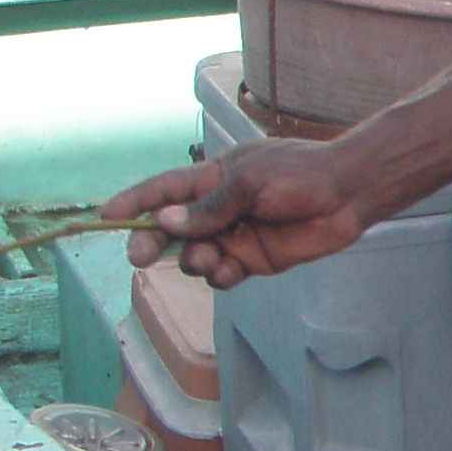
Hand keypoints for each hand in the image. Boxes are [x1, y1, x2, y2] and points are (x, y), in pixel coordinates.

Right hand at [103, 141, 371, 289]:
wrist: (346, 194)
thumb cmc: (298, 174)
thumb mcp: (248, 183)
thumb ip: (208, 207)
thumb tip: (164, 221)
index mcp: (211, 178)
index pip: (162, 190)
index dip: (134, 203)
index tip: (106, 217)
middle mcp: (216, 209)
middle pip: (170, 229)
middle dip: (152, 241)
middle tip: (140, 256)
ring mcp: (233, 236)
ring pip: (194, 255)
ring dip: (192, 259)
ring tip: (206, 257)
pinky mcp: (253, 260)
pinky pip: (222, 274)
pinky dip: (218, 276)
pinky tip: (226, 270)